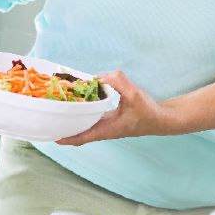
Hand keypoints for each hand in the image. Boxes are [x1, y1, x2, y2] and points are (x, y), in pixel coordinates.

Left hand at [55, 70, 170, 145]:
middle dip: (66, 127)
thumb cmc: (149, 111)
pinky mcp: (111, 119)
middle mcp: (105, 129)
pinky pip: (93, 117)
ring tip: (60, 108)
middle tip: (50, 118)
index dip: (67, 138)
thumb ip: (118, 82)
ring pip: (86, 125)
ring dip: (74, 119)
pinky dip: (85, 112)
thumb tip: (100, 77)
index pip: (83, 137)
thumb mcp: (134, 94)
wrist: (163, 119)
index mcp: (108, 129)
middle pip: (80, 132)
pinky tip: (80, 101)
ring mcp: (108, 125)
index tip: (53, 137)